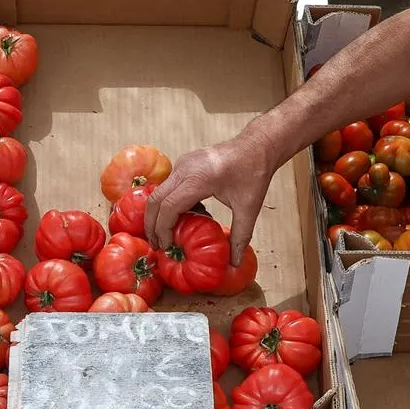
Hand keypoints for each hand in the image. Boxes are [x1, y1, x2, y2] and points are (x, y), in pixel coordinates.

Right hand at [145, 132, 277, 263]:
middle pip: (155, 200)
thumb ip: (240, 236)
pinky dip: (170, 203)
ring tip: (167, 235)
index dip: (163, 229)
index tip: (166, 247)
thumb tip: (235, 263)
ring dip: (159, 215)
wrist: (257, 146)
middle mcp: (185, 168)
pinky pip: (169, 186)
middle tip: (157, 245)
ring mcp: (182, 164)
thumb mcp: (249, 208)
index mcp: (199, 179)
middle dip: (152, 225)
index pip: (168, 207)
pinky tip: (186, 216)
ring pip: (158, 192)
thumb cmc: (254, 173)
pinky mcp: (183, 163)